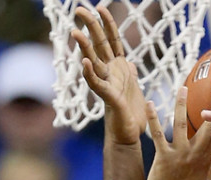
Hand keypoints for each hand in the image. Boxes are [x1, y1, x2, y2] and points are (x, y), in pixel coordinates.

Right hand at [72, 7, 145, 144]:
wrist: (129, 135)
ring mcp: (108, 84)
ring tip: (76, 33)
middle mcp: (110, 73)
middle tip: (79, 9)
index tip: (101, 7)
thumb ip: (129, 73)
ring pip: (94, 62)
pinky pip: (98, 85)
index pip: (112, 41)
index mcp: (119, 68)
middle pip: (99, 45)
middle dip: (90, 27)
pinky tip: (84, 64)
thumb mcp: (134, 87)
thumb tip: (130, 63)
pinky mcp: (109, 98)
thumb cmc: (130, 113)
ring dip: (85, 48)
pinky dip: (90, 74)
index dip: (108, 25)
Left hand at [142, 88, 210, 179]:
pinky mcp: (163, 158)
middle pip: (207, 127)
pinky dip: (153, 118)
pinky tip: (149, 104)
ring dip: (181, 105)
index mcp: (205, 161)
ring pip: (181, 125)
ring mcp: (179, 155)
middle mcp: (194, 155)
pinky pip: (158, 134)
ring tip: (182, 88)